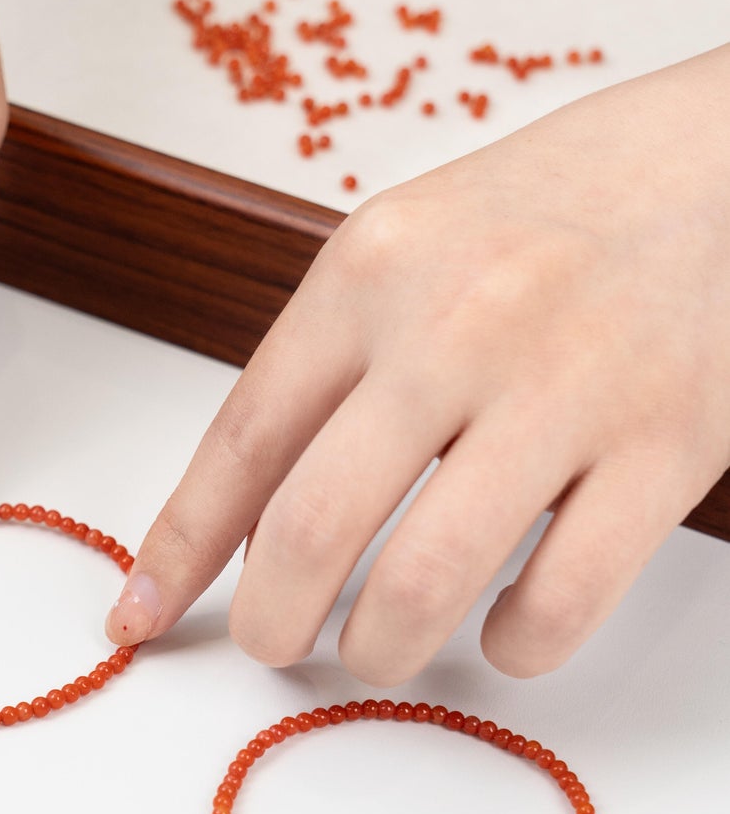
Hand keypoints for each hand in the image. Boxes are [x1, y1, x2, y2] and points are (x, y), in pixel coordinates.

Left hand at [108, 45, 729, 681]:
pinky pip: (561, 599)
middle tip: (265, 644)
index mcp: (365, 274)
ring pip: (426, 581)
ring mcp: (560, 390)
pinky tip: (498, 631)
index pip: (242, 437)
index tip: (140, 609)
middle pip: (315, 525)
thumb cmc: (529, 213)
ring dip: (379, 649)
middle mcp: (450, 330)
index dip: (180, 542)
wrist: (695, 164)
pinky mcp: (664, 446)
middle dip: (269, 618)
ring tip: (369, 649)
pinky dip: (514, 647)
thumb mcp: (393, 248)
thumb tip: (251, 510)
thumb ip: (323, 364)